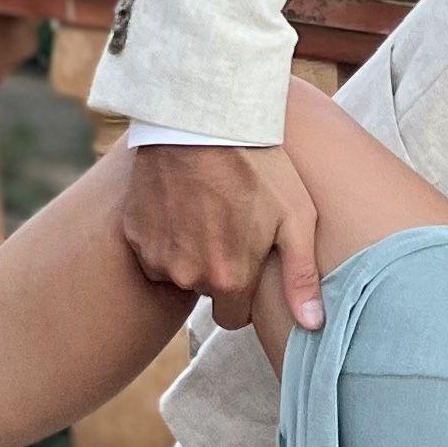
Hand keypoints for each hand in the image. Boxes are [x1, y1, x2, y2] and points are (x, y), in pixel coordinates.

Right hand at [118, 139, 323, 330]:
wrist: (203, 120)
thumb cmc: (259, 165)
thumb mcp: (296, 216)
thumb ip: (302, 276)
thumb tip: (313, 326)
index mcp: (228, 279)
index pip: (233, 318)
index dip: (243, 293)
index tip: (249, 261)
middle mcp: (187, 276)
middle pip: (205, 290)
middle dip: (217, 269)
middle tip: (230, 226)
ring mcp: (156, 255)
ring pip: (177, 270)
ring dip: (190, 252)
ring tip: (207, 210)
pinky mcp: (135, 233)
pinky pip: (153, 248)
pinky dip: (166, 233)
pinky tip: (183, 203)